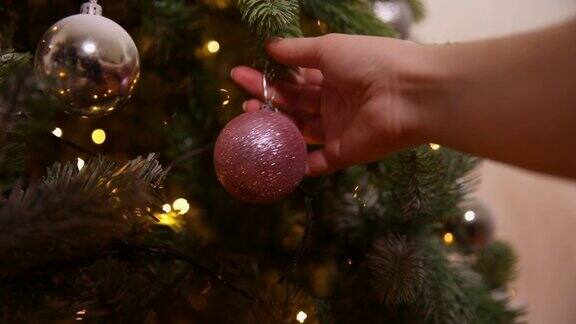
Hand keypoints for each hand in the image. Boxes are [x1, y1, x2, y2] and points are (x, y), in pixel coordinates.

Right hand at [231, 34, 438, 174]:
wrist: (409, 92)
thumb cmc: (371, 61)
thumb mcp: (329, 49)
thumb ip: (298, 51)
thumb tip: (269, 46)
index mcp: (334, 76)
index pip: (295, 80)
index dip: (269, 78)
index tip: (239, 74)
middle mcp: (335, 103)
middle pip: (294, 105)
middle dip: (267, 101)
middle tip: (242, 101)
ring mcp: (339, 130)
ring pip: (300, 132)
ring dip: (275, 128)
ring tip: (250, 118)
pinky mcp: (344, 153)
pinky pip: (317, 163)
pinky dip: (297, 164)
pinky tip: (272, 157)